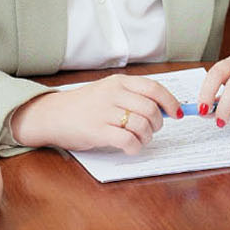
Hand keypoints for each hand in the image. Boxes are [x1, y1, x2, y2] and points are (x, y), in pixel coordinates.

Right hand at [8, 74, 181, 152]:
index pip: (154, 88)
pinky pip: (128, 140)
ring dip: (146, 137)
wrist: (52, 115)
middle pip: (151, 109)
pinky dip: (135, 147)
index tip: (177, 113)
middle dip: (158, 124)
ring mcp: (104, 112)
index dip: (170, 102)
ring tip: (139, 139)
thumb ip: (132, 96)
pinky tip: (130, 147)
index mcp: (118, 82)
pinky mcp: (98, 131)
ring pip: (142, 126)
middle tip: (152, 130)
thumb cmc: (83, 106)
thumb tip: (164, 109)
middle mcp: (113, 94)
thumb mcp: (107, 91)